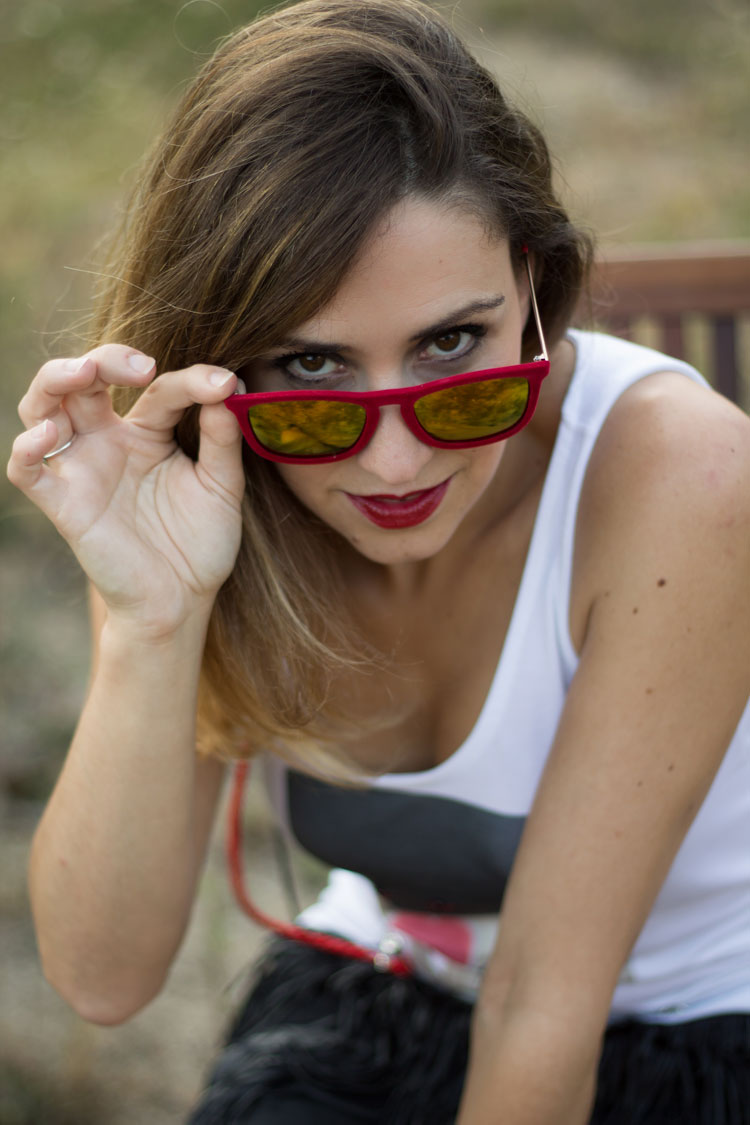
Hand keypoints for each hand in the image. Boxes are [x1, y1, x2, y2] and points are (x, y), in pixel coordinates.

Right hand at [7, 345, 245, 636]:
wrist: (183, 601)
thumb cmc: (200, 543)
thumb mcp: (222, 487)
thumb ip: (222, 441)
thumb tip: (226, 393)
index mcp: (147, 432)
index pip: (159, 389)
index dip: (191, 381)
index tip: (224, 384)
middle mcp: (108, 442)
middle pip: (85, 379)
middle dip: (104, 358)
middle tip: (140, 364)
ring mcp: (82, 469)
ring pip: (42, 408)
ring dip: (56, 381)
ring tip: (84, 373)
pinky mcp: (64, 504)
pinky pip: (27, 471)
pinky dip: (27, 449)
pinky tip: (49, 436)